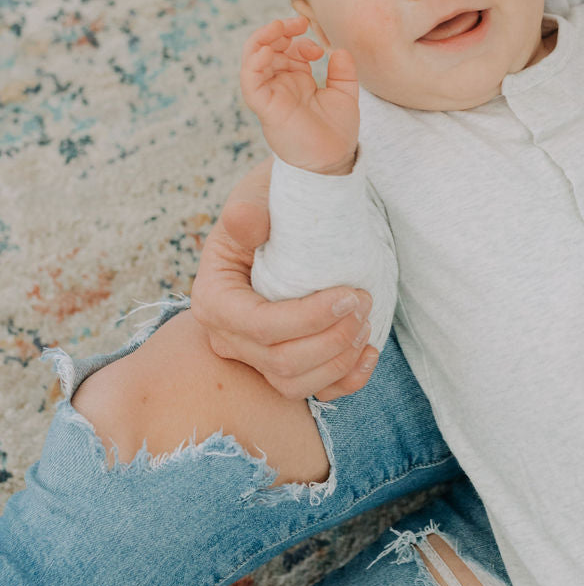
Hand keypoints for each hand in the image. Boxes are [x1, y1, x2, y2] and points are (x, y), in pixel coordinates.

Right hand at [190, 158, 378, 399]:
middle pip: (279, 361)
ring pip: (294, 384)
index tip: (349, 293)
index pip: (259, 326)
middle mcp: (228, 335)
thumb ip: (250, 206)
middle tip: (365, 302)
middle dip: (331, 339)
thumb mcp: (260, 193)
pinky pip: (314, 392)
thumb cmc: (277, 202)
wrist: (297, 214)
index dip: (307, 318)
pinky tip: (368, 354)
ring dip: (338, 360)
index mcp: (214, 297)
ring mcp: (255, 356)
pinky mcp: (286, 365)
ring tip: (365, 322)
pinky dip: (346, 381)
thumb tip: (245, 222)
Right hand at [240, 16, 359, 174]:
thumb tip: (339, 50)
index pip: (286, 50)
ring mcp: (271, 95)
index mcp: (296, 80)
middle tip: (298, 23)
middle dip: (278, 31)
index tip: (318, 47)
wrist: (334, 160)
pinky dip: (254, 63)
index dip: (298, 40)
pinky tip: (267, 50)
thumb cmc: (337, 132)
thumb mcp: (345, 95)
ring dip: (263, 39)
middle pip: (266, 49)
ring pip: (253, 60)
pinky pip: (251, 82)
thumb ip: (343, 72)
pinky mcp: (265, 107)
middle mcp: (280, 85)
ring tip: (280, 28)